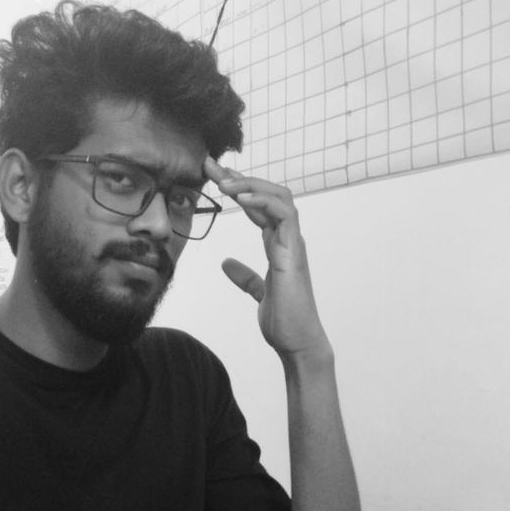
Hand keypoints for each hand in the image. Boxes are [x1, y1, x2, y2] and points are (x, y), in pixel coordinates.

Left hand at [204, 157, 331, 364]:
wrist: (297, 342)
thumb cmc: (284, 319)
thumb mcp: (258, 292)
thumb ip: (246, 276)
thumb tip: (227, 264)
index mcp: (279, 244)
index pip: (259, 206)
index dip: (239, 188)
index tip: (214, 175)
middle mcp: (288, 239)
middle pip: (268, 194)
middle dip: (241, 177)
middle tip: (212, 167)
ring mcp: (292, 244)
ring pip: (279, 197)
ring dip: (252, 185)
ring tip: (225, 182)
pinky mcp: (292, 254)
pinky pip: (285, 215)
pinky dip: (265, 201)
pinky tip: (243, 197)